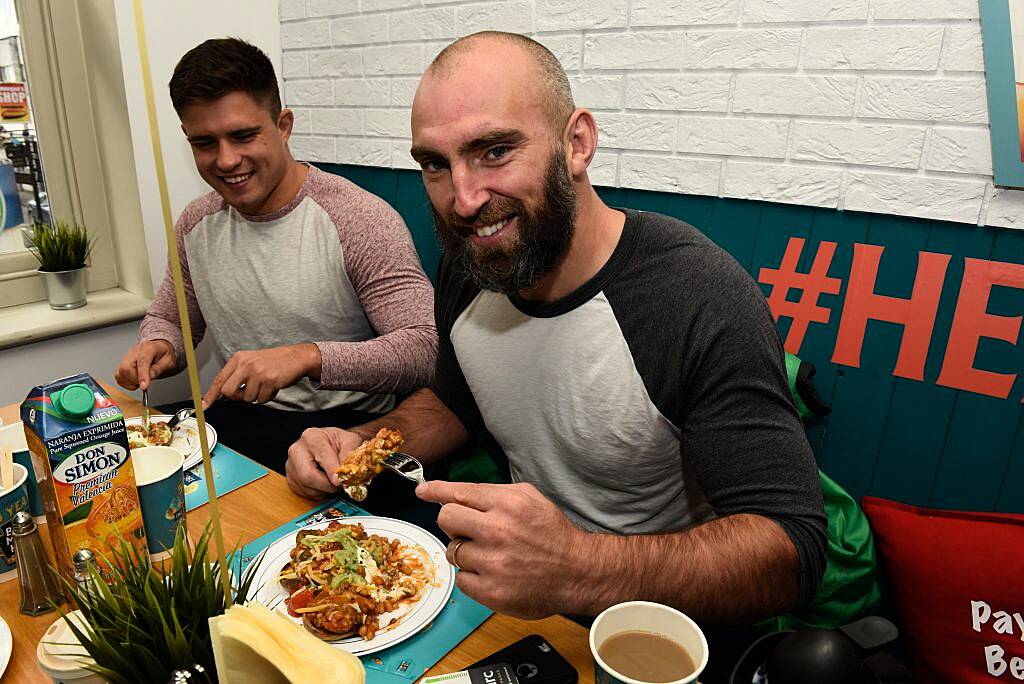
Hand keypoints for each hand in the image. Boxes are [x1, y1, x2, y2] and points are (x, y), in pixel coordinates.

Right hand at [115, 340, 175, 390]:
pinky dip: (127, 382)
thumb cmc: (164, 355)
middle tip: (147, 380)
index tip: (144, 386)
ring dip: (131, 381)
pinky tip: (136, 379)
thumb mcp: (169, 362)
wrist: (159, 350)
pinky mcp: (122, 365)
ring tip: (142, 378)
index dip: (142, 375)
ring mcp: (126, 357)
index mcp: (148, 348)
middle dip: (136, 379)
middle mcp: (134, 351)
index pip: (142, 362)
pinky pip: (119, 377)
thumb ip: (158, 370)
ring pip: (120, 374)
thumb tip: (149, 378)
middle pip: (126, 368)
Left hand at [202, 343, 320, 407]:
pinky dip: (268, 396)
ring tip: (265, 384)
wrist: (296, 357)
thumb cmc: (273, 361)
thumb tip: (223, 392)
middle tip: (247, 392)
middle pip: (228, 392)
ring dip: (257, 396)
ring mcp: (258, 372)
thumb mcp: (251, 362)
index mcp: (239, 358)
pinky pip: (262, 399)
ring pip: (247, 398)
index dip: (211, 395)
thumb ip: (237, 374)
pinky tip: (273, 386)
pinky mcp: (270, 381)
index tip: (204, 406)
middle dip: (237, 397)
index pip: (219, 379)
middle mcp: (246, 364)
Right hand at [285, 427, 361, 498]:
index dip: (332, 472)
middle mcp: (297, 450)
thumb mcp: (350, 441)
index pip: (321, 457)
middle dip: (327, 485)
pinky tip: (324, 482)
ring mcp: (291, 465)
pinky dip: (318, 492)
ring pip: (307, 488)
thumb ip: (349, 455)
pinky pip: (304, 493)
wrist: (331, 444)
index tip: (340, 481)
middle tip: (340, 484)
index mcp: (312, 437)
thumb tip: (345, 471)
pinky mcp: (290, 478)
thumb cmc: (340, 442)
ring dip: (325, 490)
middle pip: (307, 476)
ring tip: (333, 480)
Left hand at [417, 481, 586, 618]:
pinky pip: (462, 579)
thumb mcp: (529, 499)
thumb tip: (457, 492)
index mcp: (507, 504)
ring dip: (466, 552)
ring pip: (452, 551)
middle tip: (467, 529)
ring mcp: (493, 562)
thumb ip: (494, 494)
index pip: (458, 493)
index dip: (436, 491)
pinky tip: (493, 572)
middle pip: (446, 518)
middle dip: (453, 522)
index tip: (423, 491)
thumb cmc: (553, 535)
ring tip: (490, 554)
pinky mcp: (490, 590)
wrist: (578, 571)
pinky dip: (474, 576)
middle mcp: (498, 530)